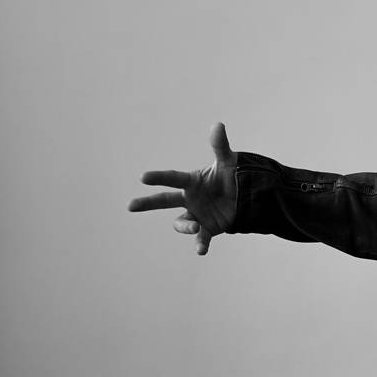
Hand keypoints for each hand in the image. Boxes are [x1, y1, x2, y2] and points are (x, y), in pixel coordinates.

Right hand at [128, 123, 238, 254]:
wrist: (246, 197)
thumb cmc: (233, 177)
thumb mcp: (228, 163)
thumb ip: (220, 146)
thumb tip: (218, 125)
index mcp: (192, 181)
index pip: (173, 178)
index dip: (159, 177)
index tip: (143, 177)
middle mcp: (190, 198)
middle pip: (165, 200)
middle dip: (148, 203)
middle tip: (130, 206)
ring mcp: (197, 215)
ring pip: (182, 222)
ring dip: (185, 226)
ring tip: (195, 228)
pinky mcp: (207, 228)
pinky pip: (201, 239)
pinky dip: (200, 244)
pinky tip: (201, 251)